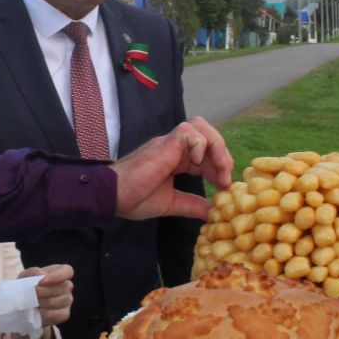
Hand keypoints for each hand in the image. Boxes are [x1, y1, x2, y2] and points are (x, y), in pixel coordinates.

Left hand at [19, 264, 74, 325]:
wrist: (24, 303)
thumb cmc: (27, 285)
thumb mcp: (26, 277)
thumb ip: (32, 272)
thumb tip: (41, 273)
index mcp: (61, 272)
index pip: (67, 271)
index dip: (56, 276)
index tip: (41, 281)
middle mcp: (67, 285)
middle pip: (60, 288)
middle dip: (42, 291)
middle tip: (30, 293)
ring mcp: (67, 300)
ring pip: (56, 302)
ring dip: (41, 302)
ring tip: (31, 302)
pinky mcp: (65, 314)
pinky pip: (56, 315)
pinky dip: (43, 313)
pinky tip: (36, 311)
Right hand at [111, 118, 233, 220]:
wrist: (113, 195)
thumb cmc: (134, 198)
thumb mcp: (170, 203)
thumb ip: (191, 204)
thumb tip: (212, 212)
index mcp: (176, 160)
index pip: (205, 154)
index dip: (219, 167)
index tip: (224, 187)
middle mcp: (174, 147)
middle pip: (208, 136)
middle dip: (222, 155)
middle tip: (225, 178)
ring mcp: (169, 143)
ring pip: (200, 126)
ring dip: (215, 145)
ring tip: (218, 167)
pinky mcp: (165, 143)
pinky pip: (189, 131)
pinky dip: (200, 144)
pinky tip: (196, 163)